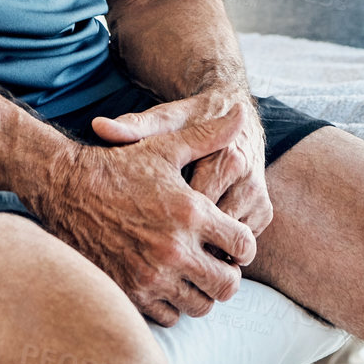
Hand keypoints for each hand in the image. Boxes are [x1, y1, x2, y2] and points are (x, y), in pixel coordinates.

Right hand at [29, 108, 257, 325]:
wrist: (66, 190)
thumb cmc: (120, 166)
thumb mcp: (166, 145)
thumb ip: (209, 134)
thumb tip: (241, 112)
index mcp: (190, 213)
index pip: (243, 246)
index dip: (244, 246)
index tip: (235, 243)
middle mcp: (173, 249)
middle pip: (227, 284)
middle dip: (228, 274)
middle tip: (219, 263)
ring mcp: (151, 276)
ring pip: (200, 304)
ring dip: (202, 291)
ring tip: (195, 272)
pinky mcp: (130, 293)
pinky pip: (169, 315)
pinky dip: (174, 303)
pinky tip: (169, 281)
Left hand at [92, 89, 272, 237]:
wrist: (229, 107)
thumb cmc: (188, 119)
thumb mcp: (163, 121)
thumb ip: (135, 126)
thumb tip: (99, 126)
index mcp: (222, 155)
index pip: (194, 206)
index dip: (167, 226)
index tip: (142, 234)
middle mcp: (245, 175)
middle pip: (212, 228)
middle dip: (186, 244)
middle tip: (155, 255)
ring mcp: (257, 194)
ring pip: (230, 241)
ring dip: (206, 252)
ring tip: (175, 256)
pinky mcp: (264, 209)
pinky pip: (242, 242)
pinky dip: (223, 250)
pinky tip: (199, 249)